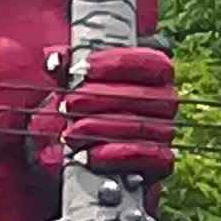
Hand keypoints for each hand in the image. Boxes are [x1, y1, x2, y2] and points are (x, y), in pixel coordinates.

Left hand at [29, 44, 178, 180]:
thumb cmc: (75, 109)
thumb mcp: (69, 82)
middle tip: (68, 103)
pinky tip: (90, 154)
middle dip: (98, 99)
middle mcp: (165, 101)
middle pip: (142, 96)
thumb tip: (55, 59)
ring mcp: (165, 131)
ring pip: (142, 126)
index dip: (116, 64)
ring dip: (101, 128)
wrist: (67, 156)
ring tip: (71, 131)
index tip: (81, 69)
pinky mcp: (161, 161)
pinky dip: (118, 155)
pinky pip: (152, 158)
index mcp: (154, 74)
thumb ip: (66, 64)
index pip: (151, 62)